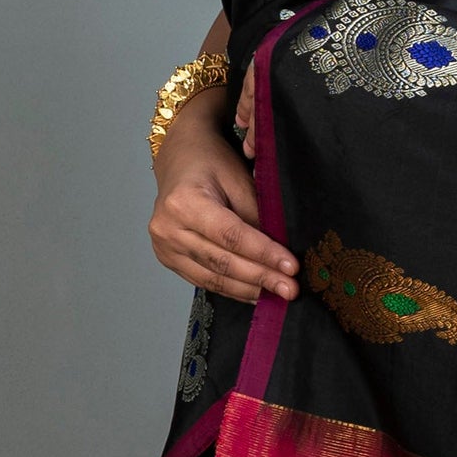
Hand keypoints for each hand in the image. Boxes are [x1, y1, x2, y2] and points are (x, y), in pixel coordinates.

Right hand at [149, 93, 297, 303]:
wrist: (180, 161)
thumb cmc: (210, 164)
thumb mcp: (239, 179)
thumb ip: (258, 216)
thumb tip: (280, 253)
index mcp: (183, 202)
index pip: (231, 235)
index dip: (264, 254)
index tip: (291, 267)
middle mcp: (168, 228)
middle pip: (222, 262)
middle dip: (261, 277)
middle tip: (291, 289)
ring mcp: (165, 247)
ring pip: (214, 278)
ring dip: (249, 289)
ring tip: (278, 295)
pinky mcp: (169, 259)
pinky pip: (204, 281)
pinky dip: (233, 289)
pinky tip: (256, 293)